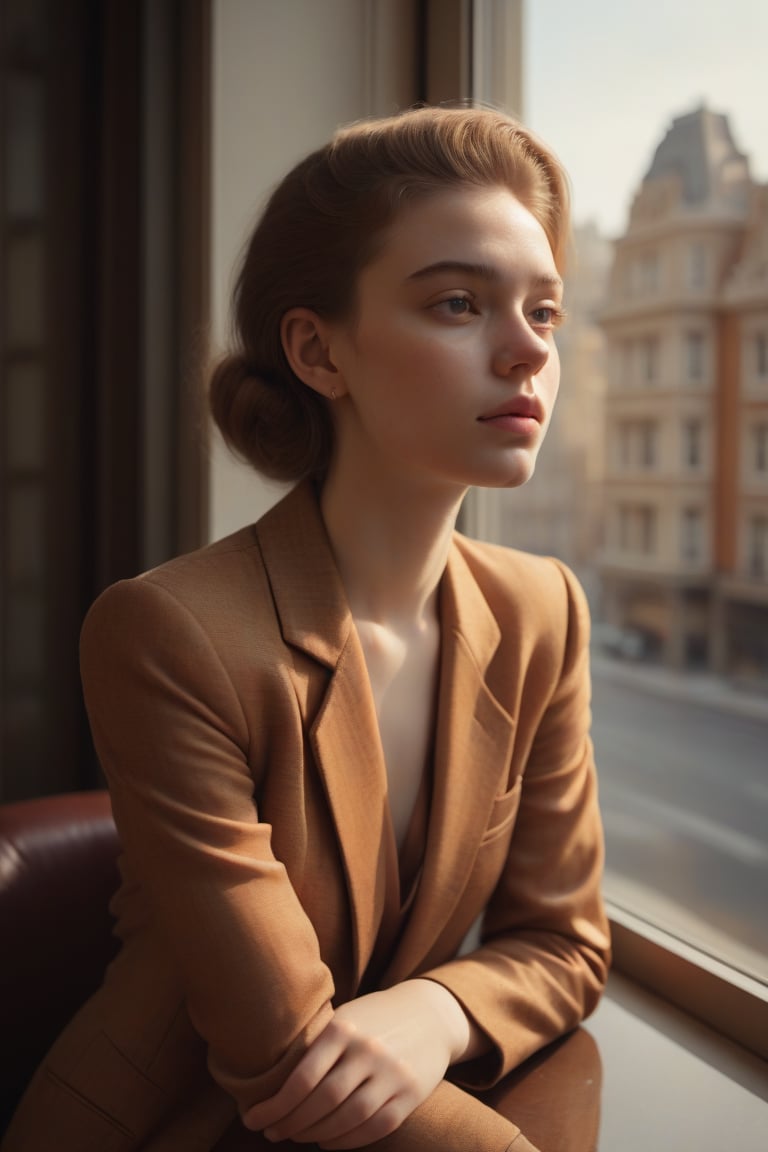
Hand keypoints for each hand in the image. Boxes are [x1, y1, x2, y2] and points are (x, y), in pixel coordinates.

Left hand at [242, 979, 470, 1148]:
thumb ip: (318, 1045)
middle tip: (272, 1133)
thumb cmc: (374, 1018)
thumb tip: (271, 1085)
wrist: (430, 1014)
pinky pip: (374, 1126)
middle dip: (291, 1123)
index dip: (274, 1106)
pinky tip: (327, 1141)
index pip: (302, 1078)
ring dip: (315, 1134)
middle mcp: (369, 1050)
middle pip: (322, 1101)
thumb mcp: (346, 1018)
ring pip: (348, 1117)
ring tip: (296, 1136)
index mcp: (345, 1028)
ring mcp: (392, 1073)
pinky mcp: (411, 1093)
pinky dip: (346, 1141)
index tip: (253, 1118)